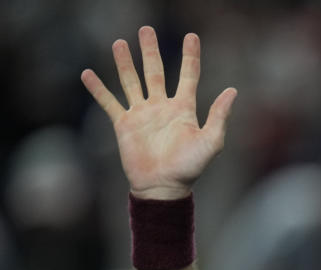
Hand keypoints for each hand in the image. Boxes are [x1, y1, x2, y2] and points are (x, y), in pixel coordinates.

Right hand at [81, 26, 236, 199]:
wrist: (163, 187)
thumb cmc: (190, 168)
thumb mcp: (211, 142)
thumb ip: (219, 116)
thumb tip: (232, 91)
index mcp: (183, 109)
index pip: (188, 75)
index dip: (190, 56)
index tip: (192, 36)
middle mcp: (161, 107)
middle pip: (155, 71)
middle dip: (150, 50)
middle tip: (146, 29)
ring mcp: (141, 114)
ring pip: (131, 81)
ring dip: (124, 63)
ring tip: (119, 43)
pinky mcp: (124, 124)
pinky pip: (109, 102)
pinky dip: (98, 89)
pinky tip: (87, 74)